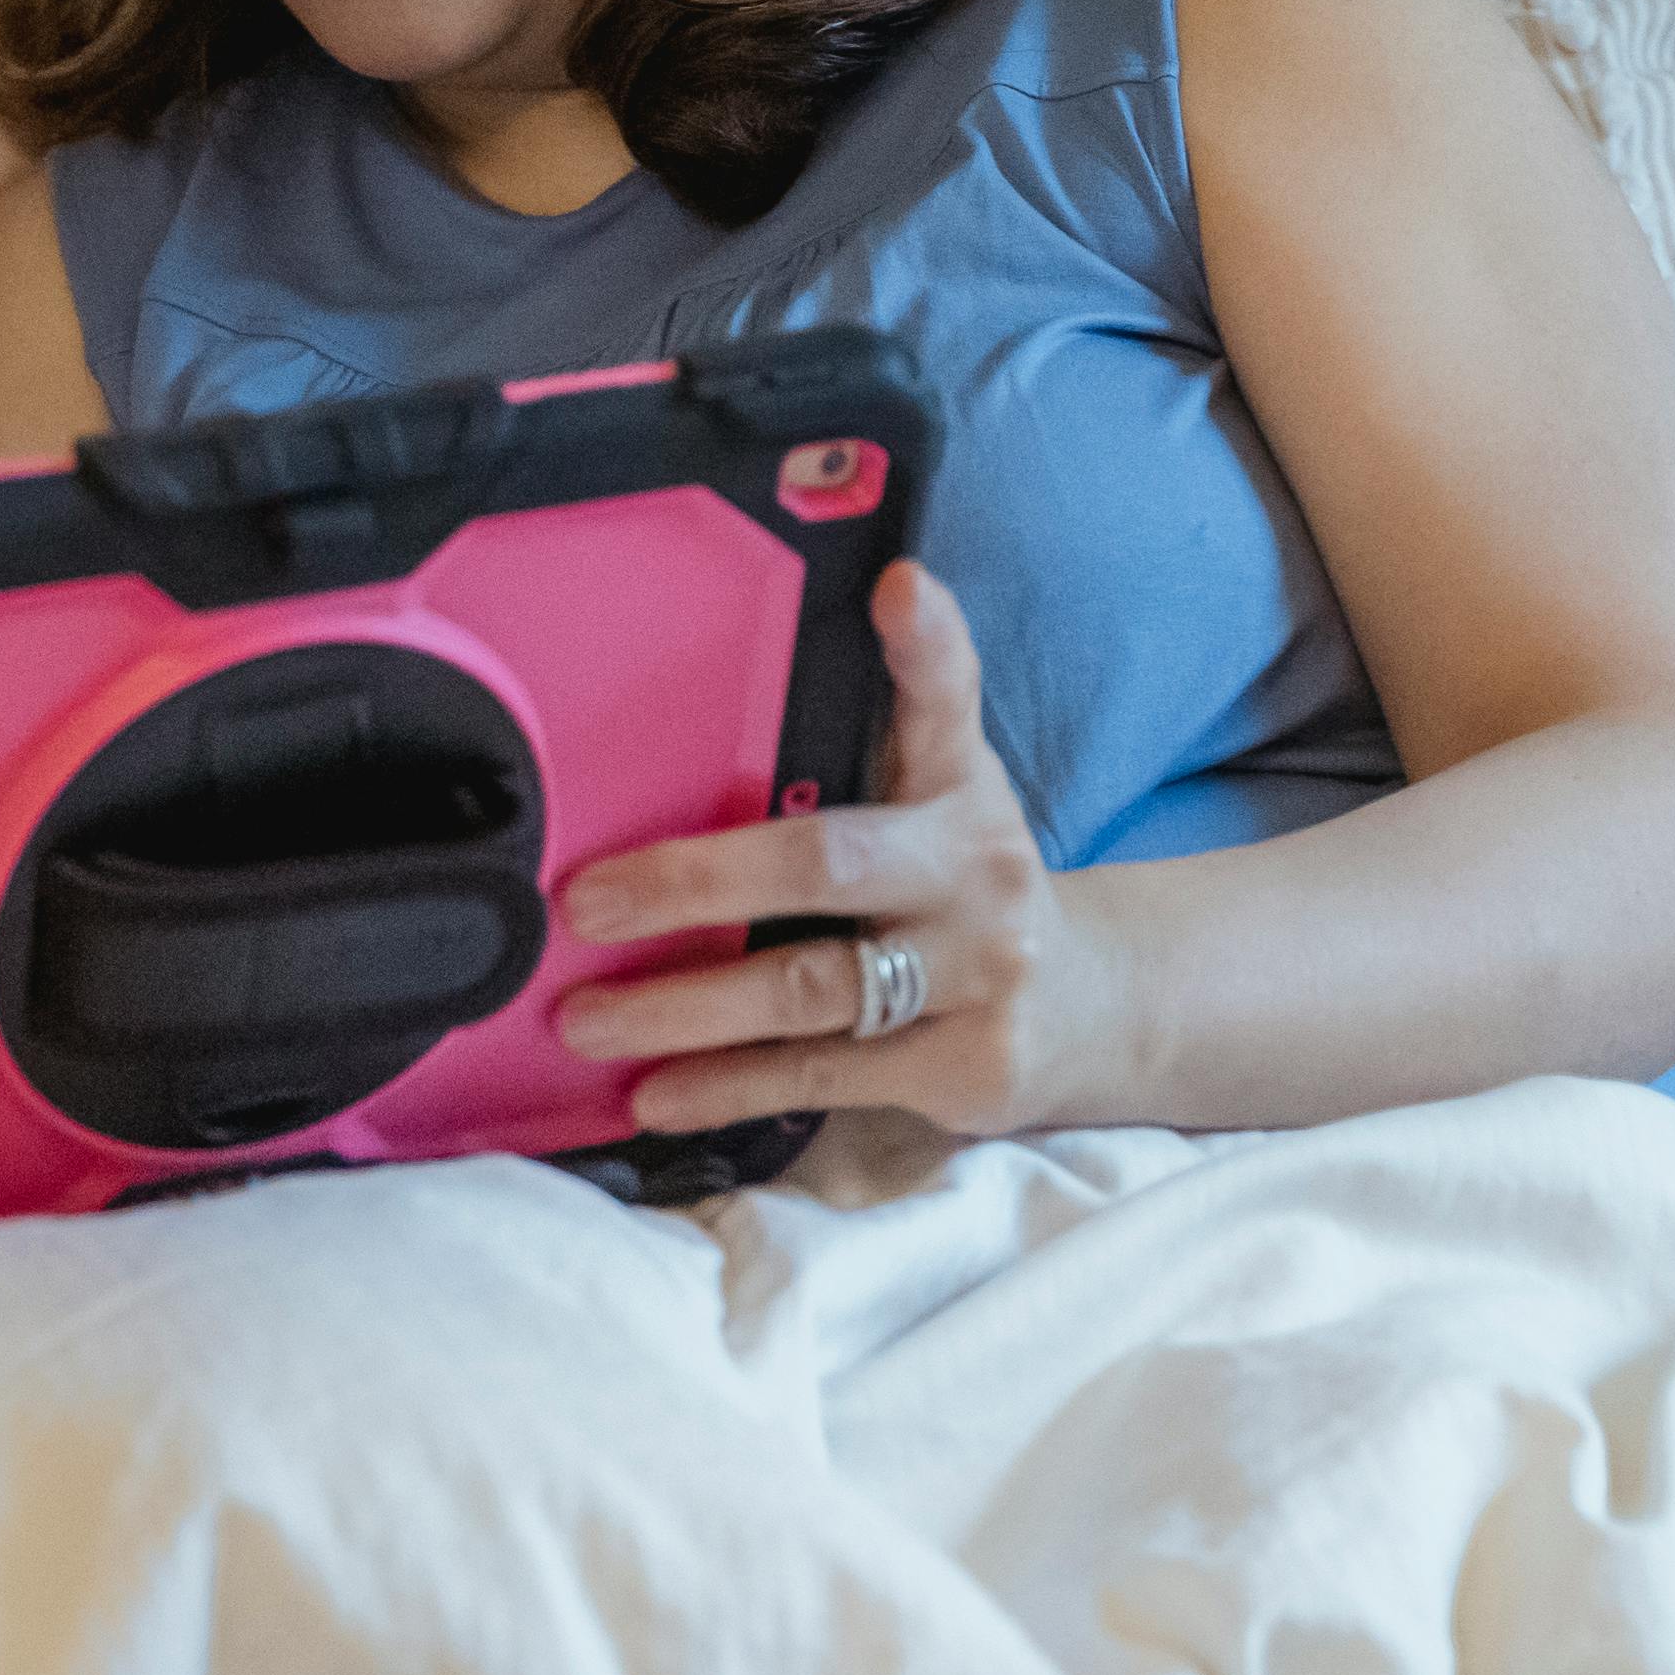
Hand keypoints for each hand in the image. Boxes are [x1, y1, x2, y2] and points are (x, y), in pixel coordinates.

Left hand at [549, 560, 1126, 1139]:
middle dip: (697, 881)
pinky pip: (819, 1076)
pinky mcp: (959, 1071)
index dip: (928, 645)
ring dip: (683, 1008)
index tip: (897, 586)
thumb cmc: (970, 881)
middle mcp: (978, 879)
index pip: (947, 705)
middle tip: (583, 900)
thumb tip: (887, 581)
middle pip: (827, 866)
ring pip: (808, 992)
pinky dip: (726, 1087)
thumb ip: (909, 704)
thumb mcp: (949, 788)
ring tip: (579, 1017)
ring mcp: (976, 982)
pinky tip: (648, 1093)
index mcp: (964, 794)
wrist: (1095, 1010)